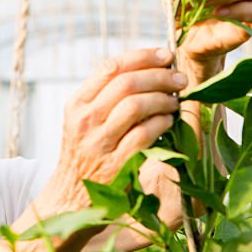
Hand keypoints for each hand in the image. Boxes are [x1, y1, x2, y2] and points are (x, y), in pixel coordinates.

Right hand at [47, 48, 187, 208]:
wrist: (71, 196)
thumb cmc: (85, 153)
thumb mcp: (84, 121)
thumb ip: (105, 96)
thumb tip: (147, 67)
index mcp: (77, 104)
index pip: (110, 67)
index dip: (142, 57)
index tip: (165, 55)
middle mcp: (84, 120)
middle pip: (127, 83)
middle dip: (159, 76)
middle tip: (180, 78)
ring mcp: (98, 143)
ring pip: (135, 105)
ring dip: (163, 98)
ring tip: (175, 101)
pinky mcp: (115, 164)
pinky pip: (144, 134)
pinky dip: (161, 123)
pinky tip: (169, 121)